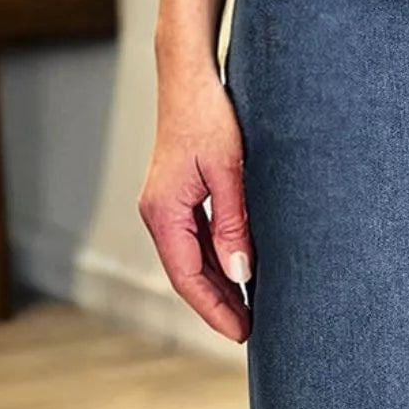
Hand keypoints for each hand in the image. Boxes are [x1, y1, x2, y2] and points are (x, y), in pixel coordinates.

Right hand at [139, 54, 252, 342]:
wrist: (190, 76)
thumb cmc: (209, 116)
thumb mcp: (229, 172)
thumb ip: (234, 225)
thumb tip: (240, 275)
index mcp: (164, 212)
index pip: (187, 278)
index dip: (214, 310)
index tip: (241, 333)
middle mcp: (158, 214)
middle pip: (187, 276)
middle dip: (217, 306)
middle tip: (250, 332)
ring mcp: (166, 207)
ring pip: (191, 261)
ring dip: (218, 287)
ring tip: (248, 311)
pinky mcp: (177, 198)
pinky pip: (195, 243)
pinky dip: (216, 264)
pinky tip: (238, 275)